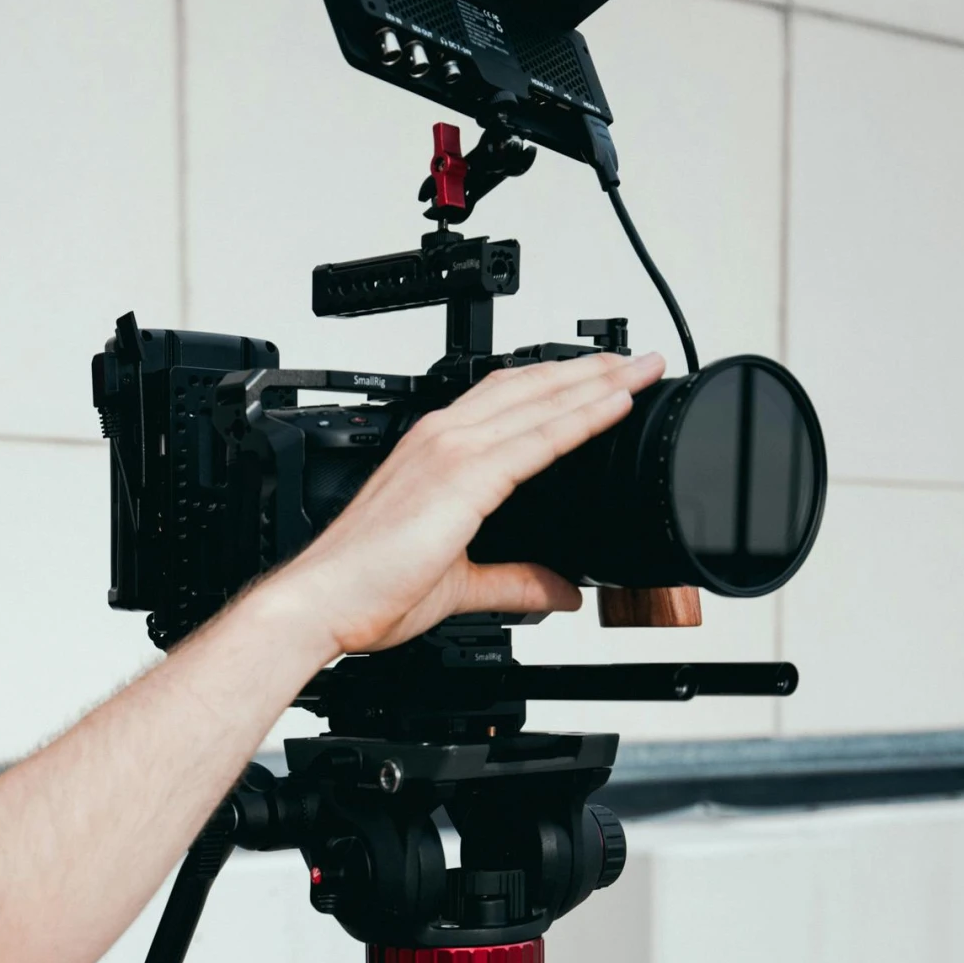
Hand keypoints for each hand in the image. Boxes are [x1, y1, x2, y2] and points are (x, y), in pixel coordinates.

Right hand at [269, 350, 665, 662]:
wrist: (322, 602)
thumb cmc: (365, 590)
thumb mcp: (458, 585)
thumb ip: (513, 582)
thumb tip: (560, 592)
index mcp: (433, 455)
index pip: (506, 403)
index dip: (557, 386)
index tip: (601, 381)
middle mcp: (441, 440)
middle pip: (530, 387)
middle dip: (589, 371)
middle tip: (639, 360)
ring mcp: (451, 452)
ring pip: (540, 401)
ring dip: (596, 381)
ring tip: (641, 370)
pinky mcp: (463, 477)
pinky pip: (538, 439)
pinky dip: (581, 418)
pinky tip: (616, 405)